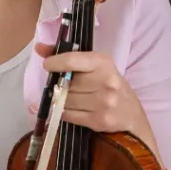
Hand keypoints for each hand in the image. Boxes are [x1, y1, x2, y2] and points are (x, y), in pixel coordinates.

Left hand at [34, 43, 167, 169]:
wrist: (131, 114)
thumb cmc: (109, 84)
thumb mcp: (96, 66)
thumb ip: (67, 56)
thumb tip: (39, 48)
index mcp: (103, 63)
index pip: (73, 60)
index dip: (56, 62)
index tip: (47, 65)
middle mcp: (106, 82)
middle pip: (66, 83)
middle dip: (62, 85)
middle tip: (68, 86)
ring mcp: (103, 103)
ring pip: (65, 100)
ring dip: (62, 100)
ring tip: (74, 98)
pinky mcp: (99, 121)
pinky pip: (67, 115)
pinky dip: (65, 112)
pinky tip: (75, 109)